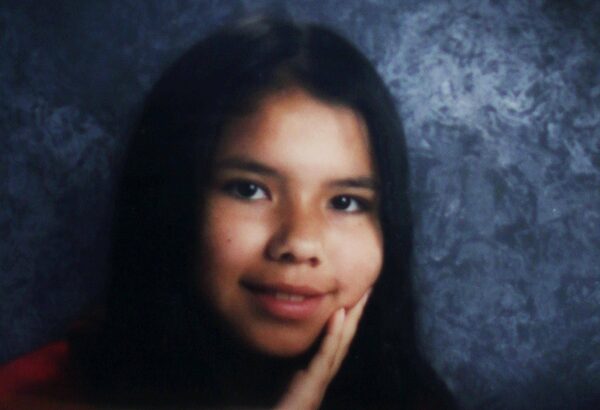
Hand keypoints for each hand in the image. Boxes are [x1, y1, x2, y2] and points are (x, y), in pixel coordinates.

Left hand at [274, 290, 371, 409]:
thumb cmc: (266, 408)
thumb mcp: (263, 381)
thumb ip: (267, 364)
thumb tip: (259, 337)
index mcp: (310, 377)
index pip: (331, 343)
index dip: (343, 320)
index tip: (351, 296)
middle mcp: (319, 379)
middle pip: (342, 340)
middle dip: (355, 314)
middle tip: (367, 288)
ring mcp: (318, 384)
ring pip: (339, 345)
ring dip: (351, 319)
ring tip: (361, 296)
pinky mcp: (311, 388)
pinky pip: (325, 357)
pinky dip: (333, 335)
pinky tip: (339, 315)